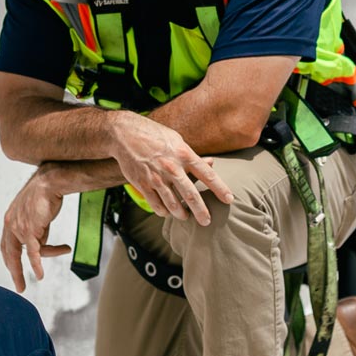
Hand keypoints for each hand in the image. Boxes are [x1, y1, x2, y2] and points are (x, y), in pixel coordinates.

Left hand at [0, 168, 69, 291]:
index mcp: (10, 220)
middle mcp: (11, 224)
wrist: (50, 182)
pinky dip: (36, 265)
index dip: (10, 259)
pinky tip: (40, 275)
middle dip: (14, 272)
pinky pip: (34, 253)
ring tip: (40, 276)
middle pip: (9, 254)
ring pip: (29, 253)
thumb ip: (37, 229)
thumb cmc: (46, 194)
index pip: (6, 245)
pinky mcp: (31, 230)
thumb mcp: (37, 215)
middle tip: (19, 286)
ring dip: (36, 266)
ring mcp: (20, 228)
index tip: (14, 270)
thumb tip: (42, 243)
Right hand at [109, 113, 234, 224]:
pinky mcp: (143, 184)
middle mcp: (172, 167)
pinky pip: (156, 204)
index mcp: (184, 154)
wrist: (125, 134)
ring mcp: (157, 177)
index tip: (229, 199)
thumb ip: (192, 156)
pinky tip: (166, 212)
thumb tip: (211, 164)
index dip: (220, 188)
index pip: (207, 174)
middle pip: (191, 195)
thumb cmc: (154, 135)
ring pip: (173, 203)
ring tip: (185, 217)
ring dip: (181, 214)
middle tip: (207, 221)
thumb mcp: (177, 140)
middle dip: (201, 211)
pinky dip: (163, 211)